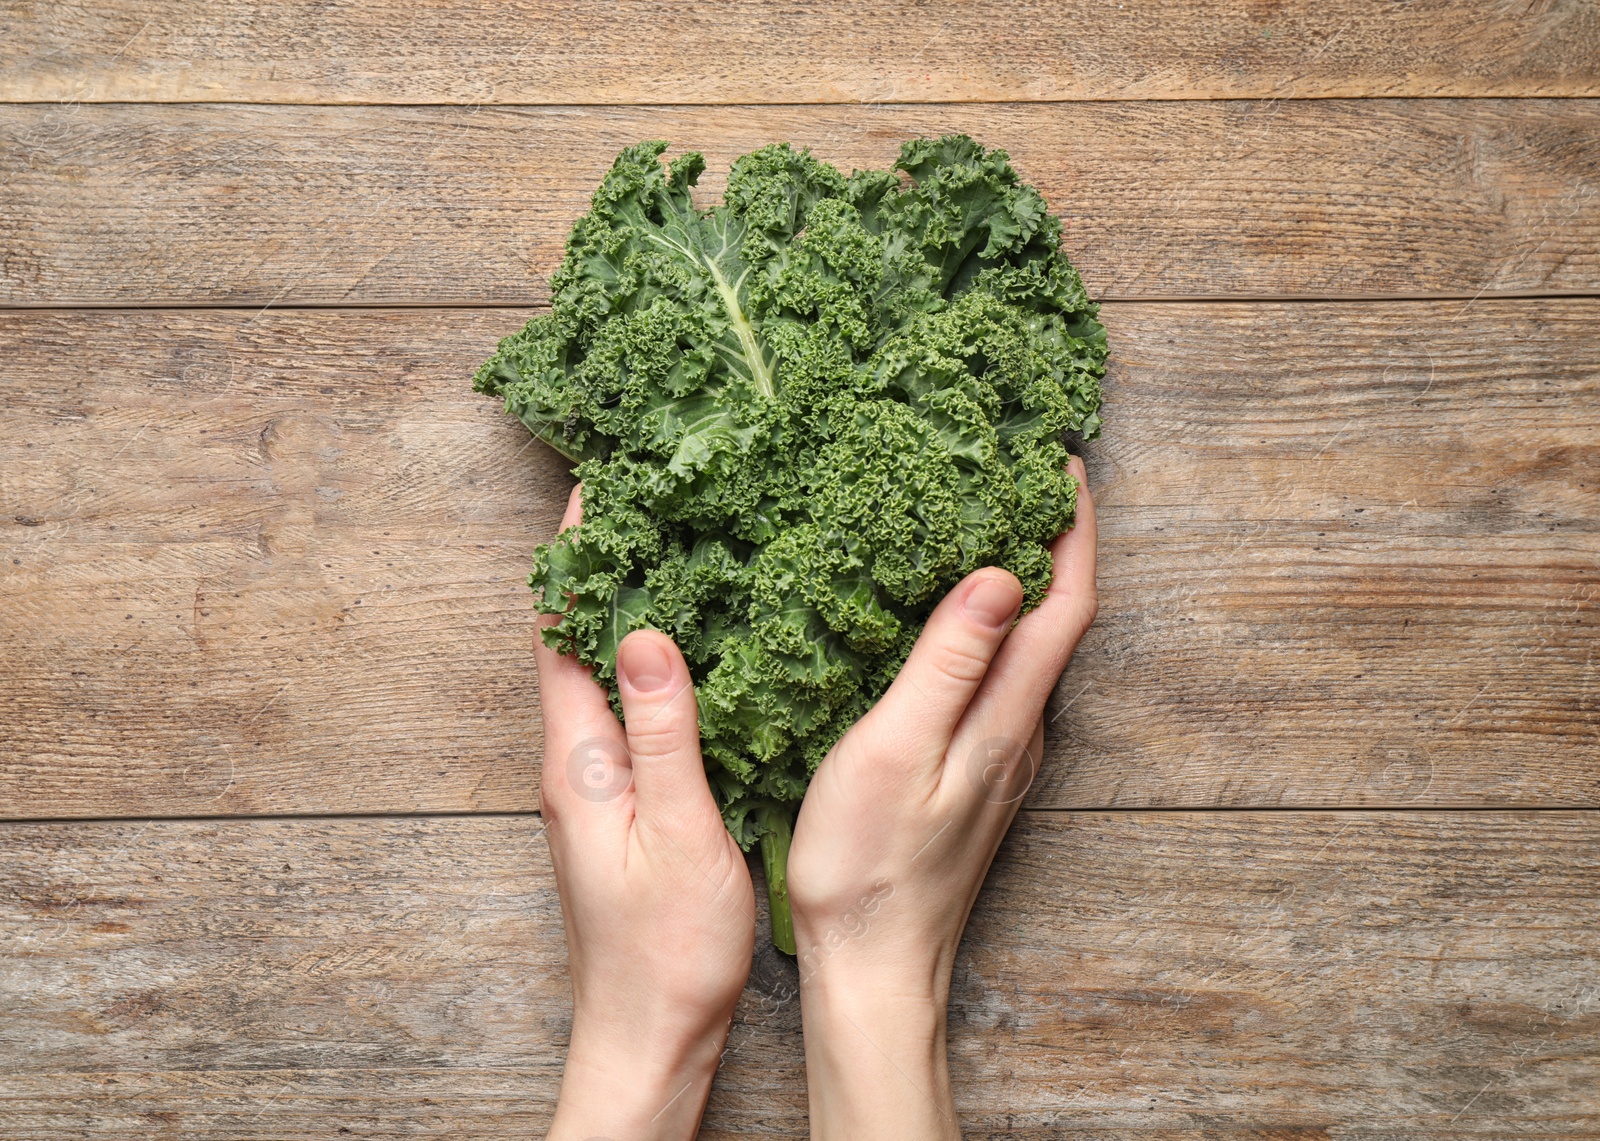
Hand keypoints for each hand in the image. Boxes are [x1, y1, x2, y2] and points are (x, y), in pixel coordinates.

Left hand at [538, 485, 755, 1140]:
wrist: (648, 1034)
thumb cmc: (664, 952)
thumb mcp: (678, 832)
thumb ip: (661, 732)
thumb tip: (645, 632)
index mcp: (577, 758)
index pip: (561, 629)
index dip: (576, 553)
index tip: (600, 483)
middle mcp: (574, 760)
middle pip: (578, 637)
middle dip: (606, 562)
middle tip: (652, 494)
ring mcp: (596, 781)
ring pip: (606, 669)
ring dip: (632, 606)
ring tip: (681, 546)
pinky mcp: (623, 800)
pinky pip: (632, 706)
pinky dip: (658, 660)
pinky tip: (704, 648)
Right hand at [787, 455, 1097, 1139]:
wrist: (875, 966)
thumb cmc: (870, 865)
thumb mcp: (896, 750)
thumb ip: (950, 662)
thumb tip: (1005, 573)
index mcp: (1010, 717)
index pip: (1069, 603)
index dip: (1075, 527)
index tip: (1063, 461)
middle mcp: (1022, 732)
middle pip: (1063, 619)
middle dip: (1055, 540)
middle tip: (1023, 473)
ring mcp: (1002, 757)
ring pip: (1034, 650)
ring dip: (1026, 583)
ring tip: (986, 525)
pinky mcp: (975, 776)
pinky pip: (1001, 681)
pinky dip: (992, 631)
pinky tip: (950, 620)